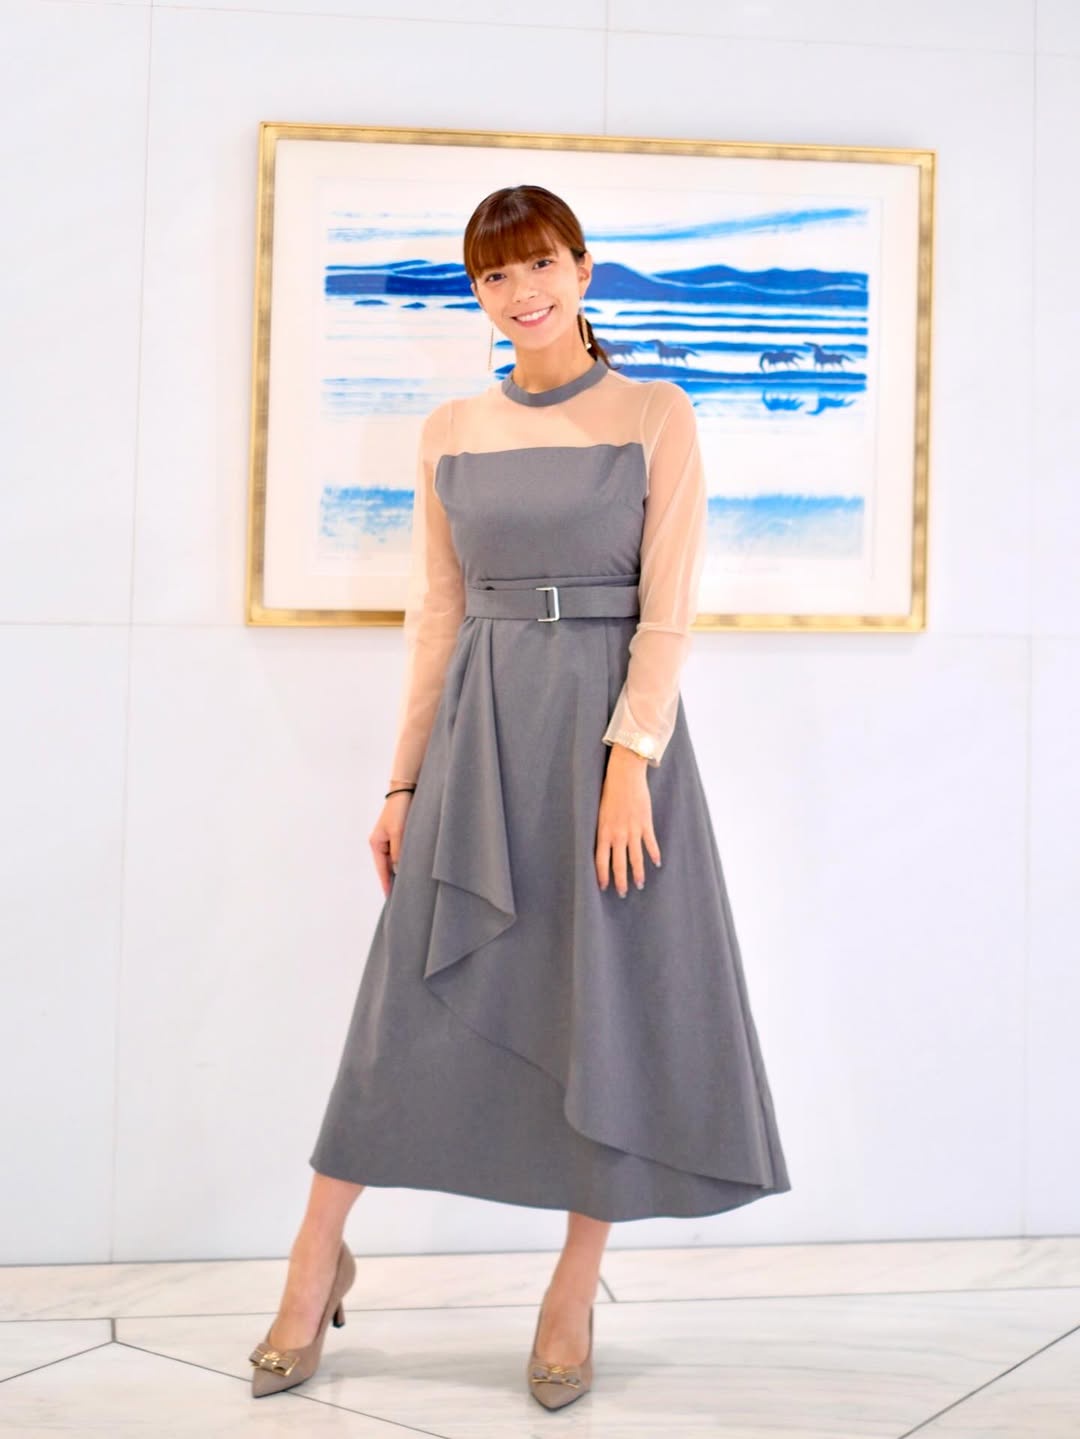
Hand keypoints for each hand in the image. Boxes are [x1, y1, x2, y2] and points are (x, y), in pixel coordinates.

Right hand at [370, 790, 413, 897]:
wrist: (405, 789)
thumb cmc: (399, 810)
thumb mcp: (399, 832)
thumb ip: (398, 853)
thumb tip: (398, 871)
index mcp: (376, 843)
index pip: (381, 869)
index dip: (386, 884)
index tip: (391, 898)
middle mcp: (380, 843)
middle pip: (387, 866)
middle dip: (393, 879)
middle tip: (403, 895)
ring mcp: (389, 838)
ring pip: (395, 859)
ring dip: (400, 869)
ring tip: (409, 884)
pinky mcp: (398, 834)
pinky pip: (400, 852)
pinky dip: (405, 860)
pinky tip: (413, 866)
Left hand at [594, 744, 661, 897]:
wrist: (624, 775)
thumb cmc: (609, 790)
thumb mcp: (599, 811)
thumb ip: (602, 828)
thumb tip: (602, 843)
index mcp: (603, 831)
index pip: (600, 860)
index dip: (602, 875)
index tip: (604, 887)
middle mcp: (617, 834)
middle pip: (619, 864)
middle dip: (620, 881)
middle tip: (622, 894)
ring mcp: (632, 830)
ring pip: (636, 858)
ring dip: (638, 873)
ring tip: (640, 885)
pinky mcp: (645, 823)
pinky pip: (650, 843)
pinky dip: (654, 854)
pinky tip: (657, 863)